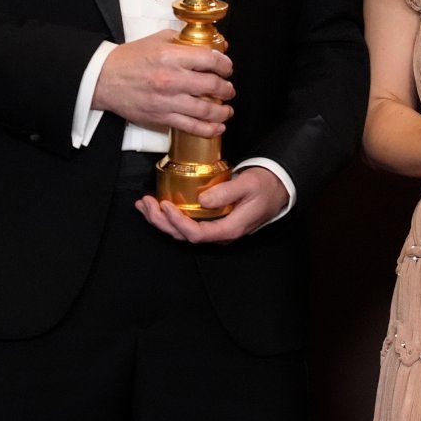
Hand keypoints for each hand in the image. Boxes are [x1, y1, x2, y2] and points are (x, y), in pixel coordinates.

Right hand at [92, 30, 234, 137]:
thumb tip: (216, 46)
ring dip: (222, 110)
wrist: (104, 79)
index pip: (210, 60)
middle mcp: (171, 79)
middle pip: (212, 85)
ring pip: (206, 109)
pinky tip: (218, 126)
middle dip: (226, 88)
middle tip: (228, 88)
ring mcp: (167, 101)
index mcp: (171, 56)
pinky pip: (191, 127)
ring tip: (226, 109)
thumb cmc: (130, 59)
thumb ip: (187, 42)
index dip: (225, 64)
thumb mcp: (158, 40)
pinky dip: (209, 129)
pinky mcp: (161, 118)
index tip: (226, 68)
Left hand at [135, 167, 288, 244]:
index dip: (177, 222)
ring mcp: (214, 229)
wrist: (276, 188)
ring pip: (182, 232)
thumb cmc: (264, 186)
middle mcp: (219, 234)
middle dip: (161, 221)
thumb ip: (227, 192)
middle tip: (146, 203)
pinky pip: (186, 224)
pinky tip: (157, 205)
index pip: (196, 234)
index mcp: (230, 229)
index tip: (165, 205)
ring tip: (144, 204)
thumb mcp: (249, 184)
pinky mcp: (211, 222)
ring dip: (160, 219)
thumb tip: (203, 199)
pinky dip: (168, 215)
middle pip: (184, 236)